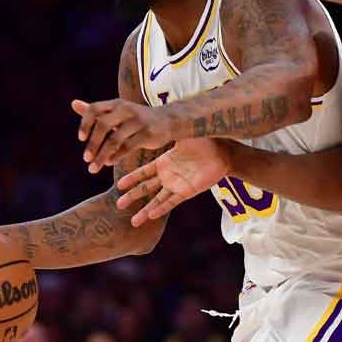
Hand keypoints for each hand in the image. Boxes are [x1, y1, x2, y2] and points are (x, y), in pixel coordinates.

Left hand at [74, 98, 173, 170]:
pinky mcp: (148, 133)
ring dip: (102, 155)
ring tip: (94, 167)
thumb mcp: (118, 112)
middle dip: (92, 144)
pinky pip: (128, 147)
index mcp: (117, 104)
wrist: (169, 120)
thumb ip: (97, 111)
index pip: (94, 109)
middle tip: (85, 159)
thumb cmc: (138, 118)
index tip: (80, 139)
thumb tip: (73, 104)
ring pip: (115, 139)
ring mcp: (138, 121)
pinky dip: (116, 156)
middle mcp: (126, 109)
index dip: (85, 124)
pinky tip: (109, 163)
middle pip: (103, 125)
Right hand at [115, 139, 230, 224]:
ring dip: (145, 211)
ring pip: (157, 200)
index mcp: (164, 162)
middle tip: (118, 204)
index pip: (143, 172)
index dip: (131, 178)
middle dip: (133, 196)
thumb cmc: (203, 141)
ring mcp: (177, 185)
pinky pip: (171, 202)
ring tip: (133, 222)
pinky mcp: (187, 192)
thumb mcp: (182, 135)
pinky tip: (151, 216)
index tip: (119, 185)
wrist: (222, 153)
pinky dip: (161, 208)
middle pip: (146, 189)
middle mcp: (168, 176)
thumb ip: (168, 132)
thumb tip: (155, 120)